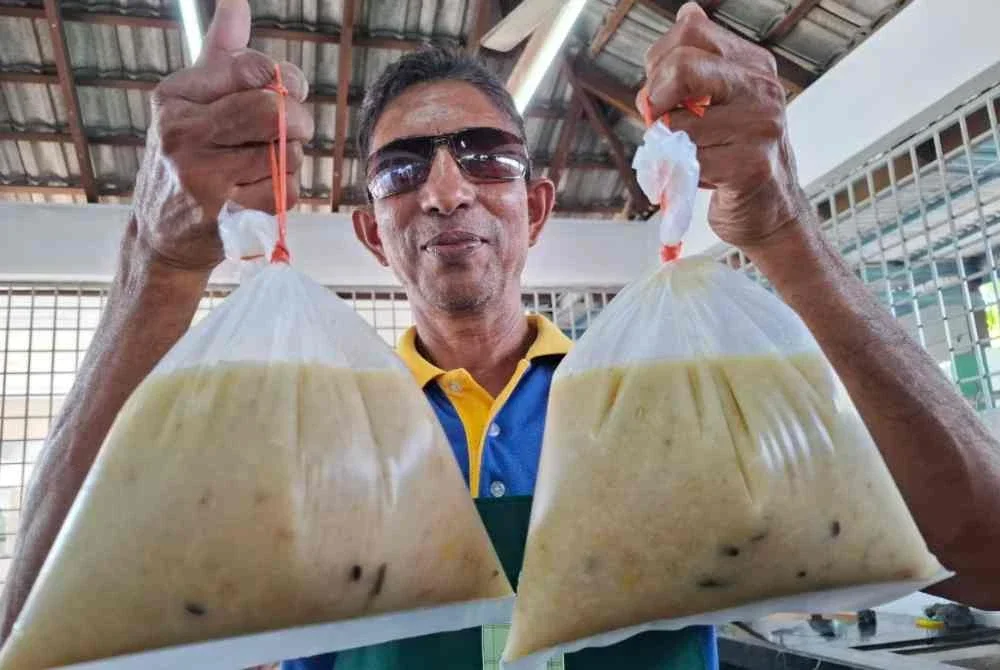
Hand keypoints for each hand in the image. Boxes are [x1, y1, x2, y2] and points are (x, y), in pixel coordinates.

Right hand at [132, 0, 313, 271]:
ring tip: (266, 165)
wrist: (162, 235)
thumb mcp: (192, 102)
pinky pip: (286, 191)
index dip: (284, 79)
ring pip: (285, 153)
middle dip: (299, 119)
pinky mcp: (225, 215)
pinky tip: (261, 191)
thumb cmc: (187, 157)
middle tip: (298, 128)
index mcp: (175, 97)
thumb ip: (221, 54)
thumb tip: (235, 0)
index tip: (290, 91)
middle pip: (273, 111)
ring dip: (290, 159)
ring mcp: (201, 177)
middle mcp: (182, 133)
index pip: (251, 68)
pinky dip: (286, 191)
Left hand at [639, 2, 810, 249]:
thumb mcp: (719, 100)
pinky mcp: (751, 165)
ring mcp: (761, 125)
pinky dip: (681, 175)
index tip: (663, 94)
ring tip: (694, 157)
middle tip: (663, 125)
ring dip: (669, 148)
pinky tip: (704, 177)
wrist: (770, 211)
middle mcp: (761, 87)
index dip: (659, 65)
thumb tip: (687, 13)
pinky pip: (687, 161)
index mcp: (752, 63)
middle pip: (681, 68)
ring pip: (676, 125)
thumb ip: (698, 62)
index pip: (688, 33)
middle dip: (656, 100)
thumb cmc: (734, 154)